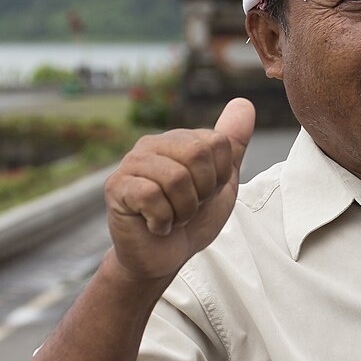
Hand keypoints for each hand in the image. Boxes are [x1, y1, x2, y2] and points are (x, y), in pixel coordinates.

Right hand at [103, 98, 254, 281]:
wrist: (163, 258)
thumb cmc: (192, 219)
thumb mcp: (221, 182)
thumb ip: (232, 144)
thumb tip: (244, 102)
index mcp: (180, 139)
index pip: (218, 143)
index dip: (219, 177)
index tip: (205, 194)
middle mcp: (153, 143)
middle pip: (198, 154)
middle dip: (202, 192)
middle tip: (188, 207)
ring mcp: (132, 162)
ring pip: (177, 178)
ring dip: (183, 210)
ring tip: (173, 216)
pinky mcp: (117, 186)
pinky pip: (152, 196)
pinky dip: (163, 220)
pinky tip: (155, 225)